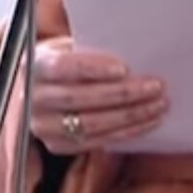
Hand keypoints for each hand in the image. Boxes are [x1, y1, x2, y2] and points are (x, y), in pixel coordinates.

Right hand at [27, 37, 168, 155]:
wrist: (38, 89)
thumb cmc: (63, 61)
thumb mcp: (68, 47)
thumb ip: (90, 50)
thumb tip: (133, 51)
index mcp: (36, 65)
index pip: (63, 67)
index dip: (93, 68)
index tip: (124, 68)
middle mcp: (34, 98)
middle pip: (80, 99)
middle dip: (122, 94)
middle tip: (155, 87)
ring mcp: (43, 126)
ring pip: (91, 124)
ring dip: (130, 116)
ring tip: (159, 105)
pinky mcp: (57, 145)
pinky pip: (96, 141)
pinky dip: (126, 133)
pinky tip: (147, 121)